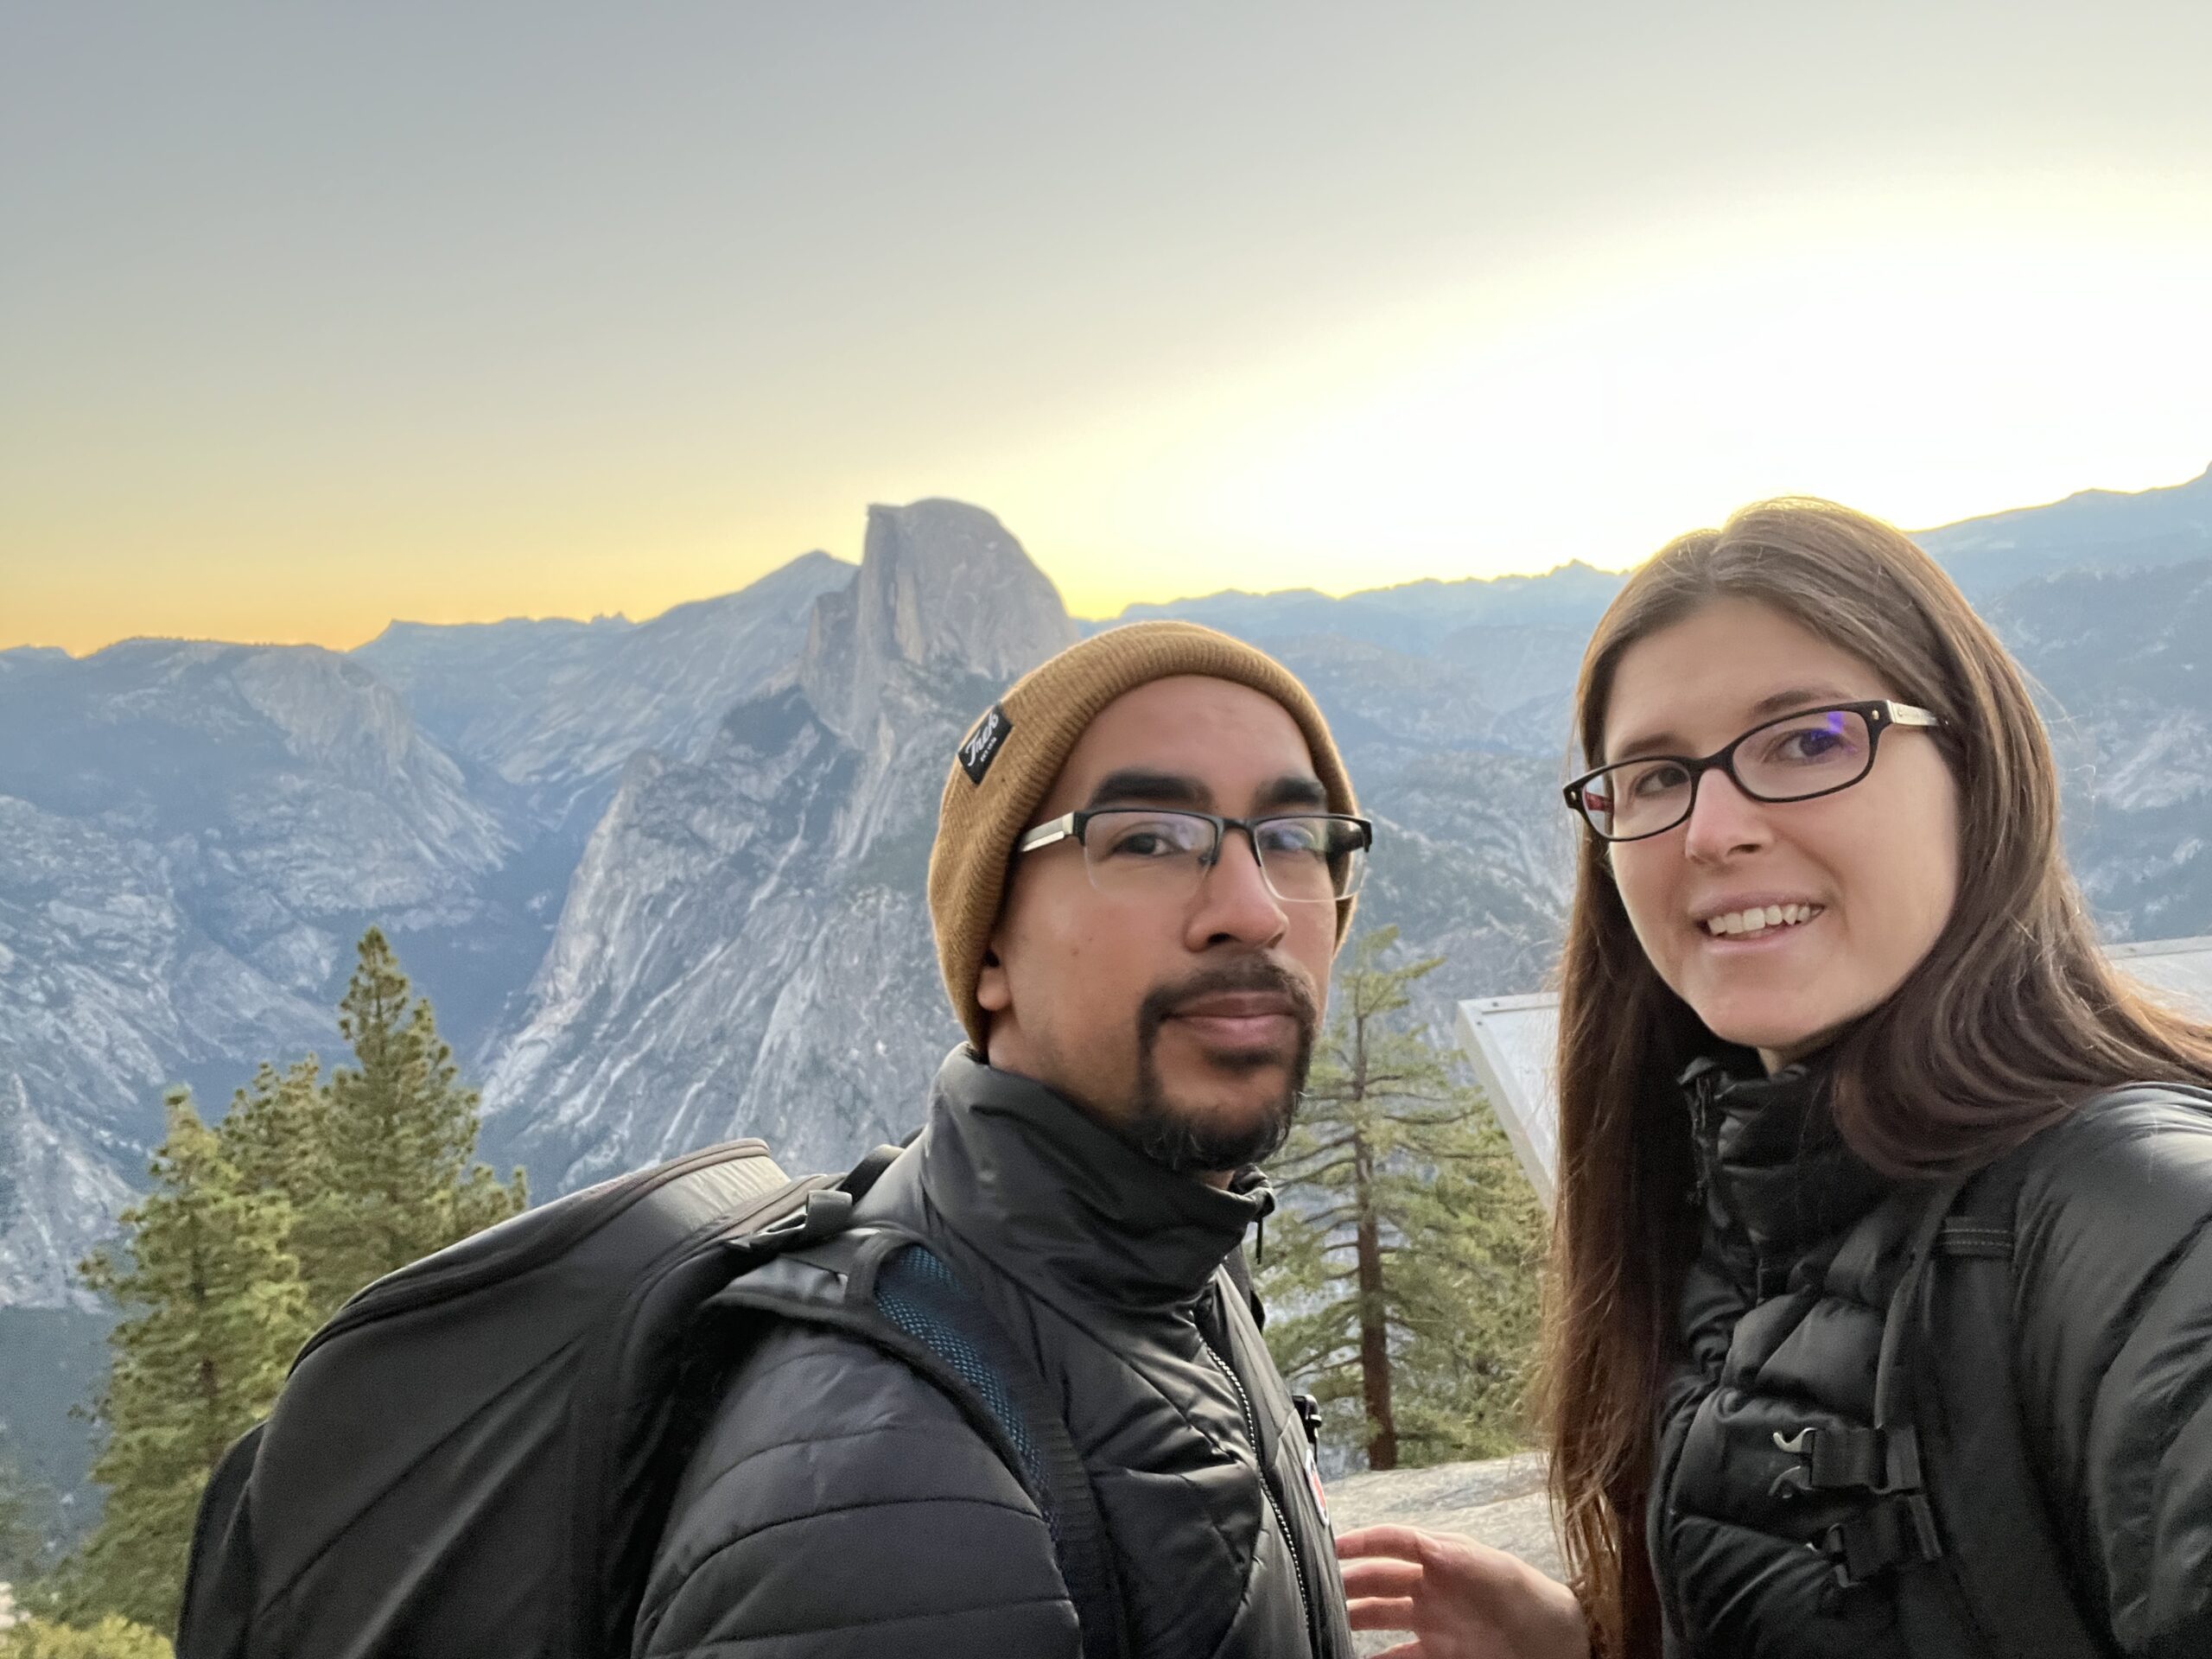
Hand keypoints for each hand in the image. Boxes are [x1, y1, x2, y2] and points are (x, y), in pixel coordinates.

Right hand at [1336, 1524, 1589, 1658]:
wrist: (1565, 1649)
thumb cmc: (1535, 1603)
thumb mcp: (1500, 1573)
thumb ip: (1459, 1558)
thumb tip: (1421, 1543)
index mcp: (1444, 1559)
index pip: (1394, 1542)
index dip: (1362, 1541)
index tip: (1330, 1547)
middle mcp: (1432, 1589)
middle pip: (1378, 1581)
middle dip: (1346, 1583)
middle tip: (1314, 1593)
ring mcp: (1434, 1624)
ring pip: (1380, 1620)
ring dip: (1353, 1622)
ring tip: (1324, 1629)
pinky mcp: (1439, 1656)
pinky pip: (1397, 1658)